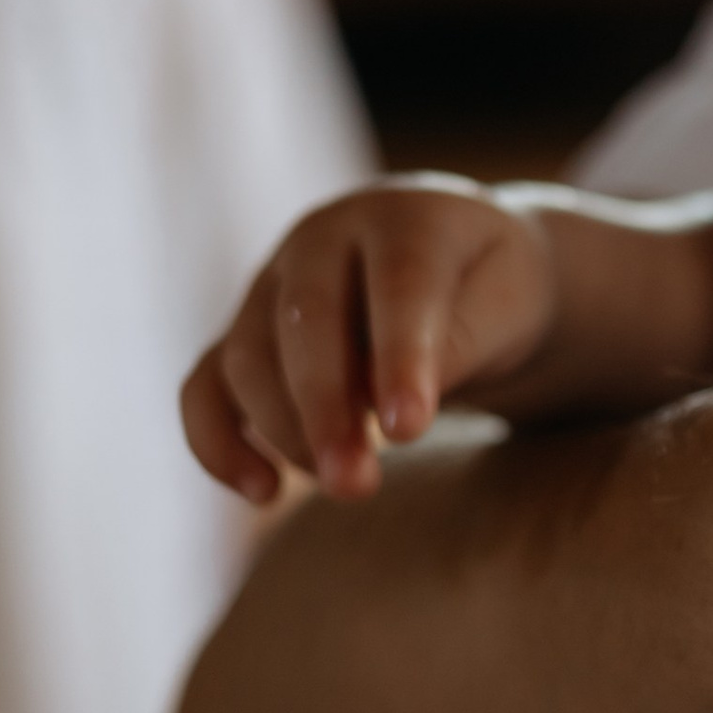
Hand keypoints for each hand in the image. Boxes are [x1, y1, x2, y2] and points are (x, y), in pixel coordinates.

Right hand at [183, 180, 563, 505]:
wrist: (458, 265)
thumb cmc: (491, 289)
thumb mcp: (508, 304)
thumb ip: (462, 344)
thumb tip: (396, 413)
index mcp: (404, 219)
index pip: (398, 282)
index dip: (399, 357)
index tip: (409, 431)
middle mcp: (323, 239)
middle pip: (304, 320)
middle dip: (324, 408)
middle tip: (355, 486)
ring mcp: (272, 284)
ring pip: (247, 357)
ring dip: (285, 431)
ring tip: (349, 485)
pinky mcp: (243, 335)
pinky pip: (204, 389)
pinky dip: (217, 443)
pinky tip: (264, 492)